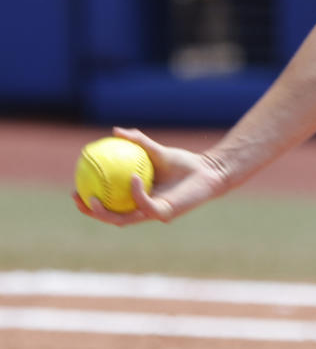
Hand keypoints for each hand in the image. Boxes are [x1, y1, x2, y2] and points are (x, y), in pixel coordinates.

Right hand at [73, 128, 230, 226]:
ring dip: (106, 212)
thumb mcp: (156, 150)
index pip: (108, 204)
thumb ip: (137, 142)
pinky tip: (132, 178)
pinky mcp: (165, 213)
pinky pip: (145, 204)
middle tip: (78, 197)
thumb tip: (114, 130)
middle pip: (110, 217)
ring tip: (93, 198)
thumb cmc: (183, 163)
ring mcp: (152, 213)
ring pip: (123, 218)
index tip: (75, 188)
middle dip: (91, 211)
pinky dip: (136, 192)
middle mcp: (142, 209)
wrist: (208, 171)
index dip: (89, 201)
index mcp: (137, 197)